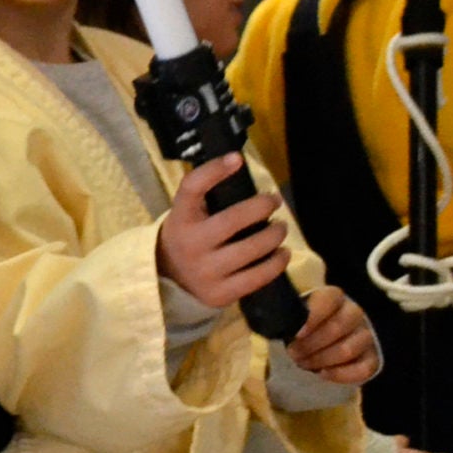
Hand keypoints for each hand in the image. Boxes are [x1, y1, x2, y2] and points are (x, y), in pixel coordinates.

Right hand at [156, 154, 293, 310]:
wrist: (170, 278)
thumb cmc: (189, 235)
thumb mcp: (188, 213)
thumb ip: (208, 195)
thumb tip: (241, 165)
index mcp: (181, 218)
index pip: (192, 188)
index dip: (214, 171)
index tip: (237, 159)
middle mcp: (190, 244)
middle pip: (233, 219)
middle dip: (261, 207)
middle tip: (275, 201)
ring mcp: (205, 271)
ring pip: (251, 249)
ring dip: (274, 235)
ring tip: (281, 228)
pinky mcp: (220, 294)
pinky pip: (257, 278)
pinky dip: (276, 263)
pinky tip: (282, 254)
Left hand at [287, 287, 379, 383]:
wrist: (319, 340)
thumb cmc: (302, 324)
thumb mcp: (293, 314)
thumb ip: (287, 312)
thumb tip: (271, 308)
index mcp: (333, 297)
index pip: (329, 299)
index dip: (313, 316)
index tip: (296, 333)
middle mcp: (354, 313)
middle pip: (337, 327)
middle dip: (311, 344)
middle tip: (293, 353)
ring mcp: (365, 335)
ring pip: (348, 350)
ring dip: (321, 360)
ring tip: (303, 362)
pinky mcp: (371, 358)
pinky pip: (363, 369)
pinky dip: (341, 374)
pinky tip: (323, 374)